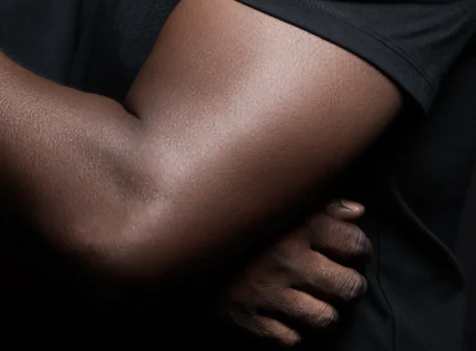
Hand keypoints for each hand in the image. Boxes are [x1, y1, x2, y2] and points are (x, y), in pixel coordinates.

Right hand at [213, 199, 371, 344]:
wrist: (177, 241)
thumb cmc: (236, 217)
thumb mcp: (277, 200)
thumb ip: (319, 202)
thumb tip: (357, 212)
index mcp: (296, 225)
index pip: (354, 243)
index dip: (359, 249)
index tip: (352, 251)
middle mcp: (288, 260)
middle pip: (349, 286)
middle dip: (350, 285)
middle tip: (339, 280)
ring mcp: (269, 294)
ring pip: (326, 318)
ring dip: (326, 311)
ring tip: (317, 300)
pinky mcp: (250, 320)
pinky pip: (292, 340)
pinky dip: (296, 332)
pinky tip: (290, 316)